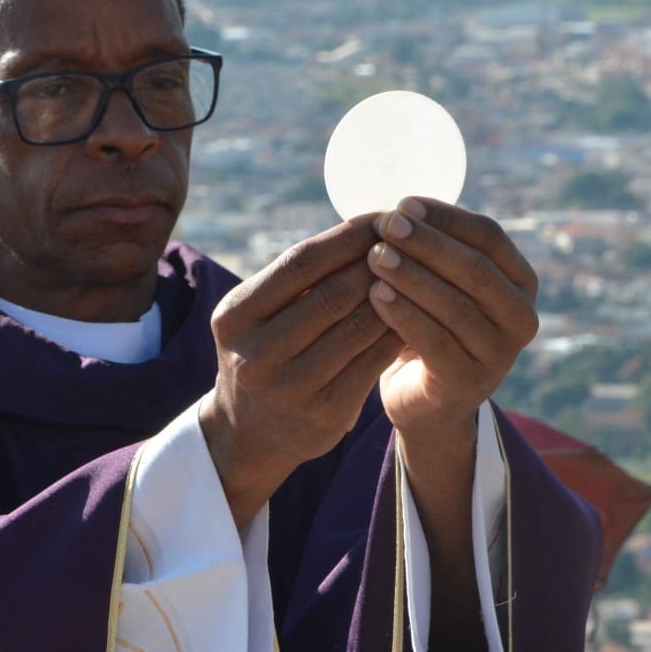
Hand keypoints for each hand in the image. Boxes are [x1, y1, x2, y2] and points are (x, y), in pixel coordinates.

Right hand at [199, 215, 404, 526]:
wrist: (248, 434)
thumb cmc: (264, 351)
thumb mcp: (258, 313)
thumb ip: (298, 278)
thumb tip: (366, 226)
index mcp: (234, 317)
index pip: (300, 263)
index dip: (345, 237)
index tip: (379, 217)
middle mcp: (255, 355)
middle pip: (332, 294)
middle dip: (376, 263)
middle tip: (409, 242)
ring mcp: (290, 388)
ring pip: (358, 327)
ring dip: (393, 295)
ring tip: (416, 273)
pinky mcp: (325, 414)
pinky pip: (372, 362)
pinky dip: (394, 332)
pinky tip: (413, 314)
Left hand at [367, 197, 537, 447]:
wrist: (425, 401)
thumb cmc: (428, 324)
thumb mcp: (438, 283)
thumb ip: (430, 248)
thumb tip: (396, 206)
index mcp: (520, 281)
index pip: (489, 236)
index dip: (446, 217)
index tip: (404, 204)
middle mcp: (521, 316)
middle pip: (475, 269)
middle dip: (427, 243)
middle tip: (386, 225)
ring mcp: (501, 353)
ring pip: (455, 305)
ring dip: (412, 276)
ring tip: (375, 256)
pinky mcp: (470, 382)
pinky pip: (435, 341)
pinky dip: (404, 314)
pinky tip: (376, 294)